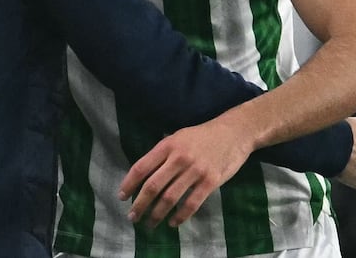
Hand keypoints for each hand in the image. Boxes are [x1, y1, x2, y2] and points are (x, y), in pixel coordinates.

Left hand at [117, 116, 254, 228]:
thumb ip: (162, 154)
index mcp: (167, 145)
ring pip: (170, 198)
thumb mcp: (178, 137)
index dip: (129, 184)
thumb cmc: (202, 136)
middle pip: (153, 186)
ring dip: (157, 214)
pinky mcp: (211, 181)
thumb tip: (144, 174)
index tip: (122, 197)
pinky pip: (191, 204)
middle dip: (140, 204)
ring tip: (150, 223)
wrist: (234, 132)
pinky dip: (180, 216)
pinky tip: (172, 223)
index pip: (142, 167)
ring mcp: (195, 170)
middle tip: (133, 217)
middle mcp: (179, 158)